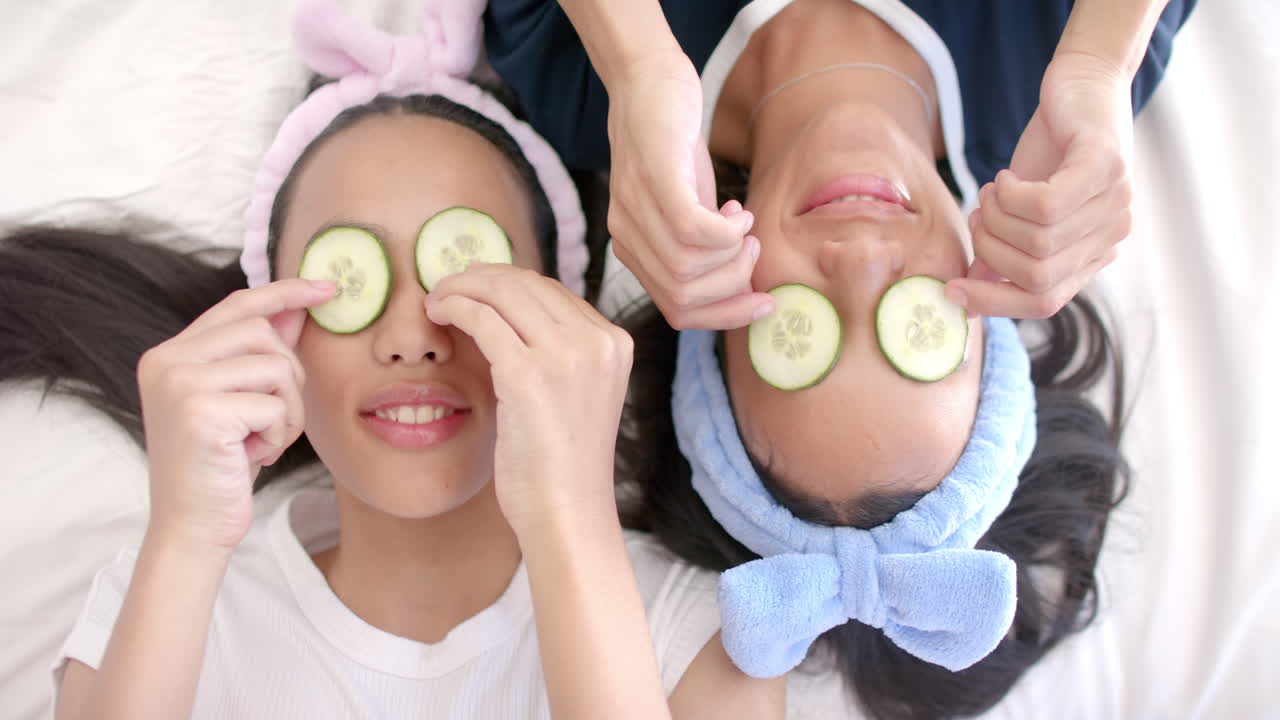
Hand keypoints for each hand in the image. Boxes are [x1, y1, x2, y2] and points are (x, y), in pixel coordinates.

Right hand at [136, 279, 333, 551]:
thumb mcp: (242, 402)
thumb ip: (261, 354)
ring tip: (263, 440)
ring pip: (275, 367)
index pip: (237, 304)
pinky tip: (254, 456)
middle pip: (263, 332)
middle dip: (288, 376)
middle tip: (275, 418)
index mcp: (169, 354)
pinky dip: (279, 434)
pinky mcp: (201, 412)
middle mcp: (166, 361)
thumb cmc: (220, 467)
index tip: (325, 288)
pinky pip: (275, 405)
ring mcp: (179, 384)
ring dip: (287, 410)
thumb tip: (297, 308)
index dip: (284, 292)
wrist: (192, 528)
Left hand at [424, 264, 632, 533]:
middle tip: (447, 287)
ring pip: (502, 292)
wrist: (567, 512)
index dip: (506, 282)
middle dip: (480, 277)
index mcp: (615, 343)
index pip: (553, 290)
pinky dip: (455, 307)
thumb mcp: (576, 392)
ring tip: (437, 299)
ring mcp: (565, 356)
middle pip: (527, 283)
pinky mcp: (527, 375)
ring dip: (461, 287)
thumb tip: (503, 308)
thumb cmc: (562, 463)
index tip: (475, 287)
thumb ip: (556, 351)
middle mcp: (597, 341)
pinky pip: (481, 319)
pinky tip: (437, 314)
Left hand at [605, 52, 773, 328]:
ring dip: (733, 254)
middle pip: (683, 298)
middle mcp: (626, 236)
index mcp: (633, 251)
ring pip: (688, 269)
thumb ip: (703, 250)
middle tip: (751, 248)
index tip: (762, 304)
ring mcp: (636, 208)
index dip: (724, 317)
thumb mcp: (689, 208)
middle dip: (732, 285)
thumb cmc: (675, 149)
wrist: (649, 84)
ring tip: (744, 224)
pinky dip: (727, 231)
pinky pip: (692, 232)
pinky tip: (736, 210)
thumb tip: (744, 288)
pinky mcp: (655, 178)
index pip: (676, 311)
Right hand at [946, 51, 1134, 317]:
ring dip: (997, 215)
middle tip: (979, 214)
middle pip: (1036, 276)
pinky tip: (1005, 178)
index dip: (995, 303)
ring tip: (993, 190)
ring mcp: (1115, 202)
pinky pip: (1048, 205)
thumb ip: (1002, 250)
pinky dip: (1011, 195)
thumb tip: (967, 290)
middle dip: (990, 249)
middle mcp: (1111, 235)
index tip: (952, 291)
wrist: (1083, 83)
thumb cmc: (1051, 148)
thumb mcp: (1021, 208)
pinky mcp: (1106, 166)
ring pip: (1038, 242)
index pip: (1045, 303)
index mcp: (1091, 254)